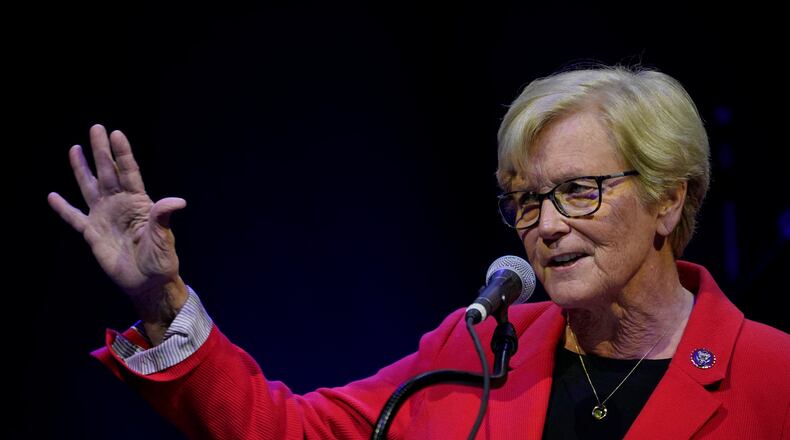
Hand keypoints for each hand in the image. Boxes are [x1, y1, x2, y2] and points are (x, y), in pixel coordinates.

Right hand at [48, 124, 187, 337]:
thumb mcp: (163, 238)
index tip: (116, 134)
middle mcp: (120, 205)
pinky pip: (74, 218)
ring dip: (82, 169)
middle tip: (96, 128)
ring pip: (90, 187)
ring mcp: (105, 217)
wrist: (147, 282)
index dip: (122, 154)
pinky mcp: (92, 234)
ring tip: (74, 148)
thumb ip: (163, 218)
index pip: (129, 172)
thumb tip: (178, 201)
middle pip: (108, 172)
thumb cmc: (161, 259)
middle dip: (101, 151)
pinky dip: (64, 208)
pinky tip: (53, 196)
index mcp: (139, 203)